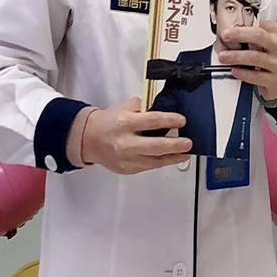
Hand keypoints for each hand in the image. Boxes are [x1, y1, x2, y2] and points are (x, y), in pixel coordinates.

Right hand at [77, 98, 191, 174]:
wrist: (88, 139)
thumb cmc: (108, 122)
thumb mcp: (125, 107)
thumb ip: (144, 108)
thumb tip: (165, 109)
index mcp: (125, 123)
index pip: (152, 121)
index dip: (170, 121)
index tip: (182, 121)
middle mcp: (126, 142)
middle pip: (156, 146)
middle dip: (175, 145)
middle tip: (188, 143)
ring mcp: (126, 158)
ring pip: (154, 161)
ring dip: (172, 157)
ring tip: (184, 153)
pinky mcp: (127, 169)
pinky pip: (148, 166)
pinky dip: (160, 162)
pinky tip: (170, 158)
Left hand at [218, 19, 276, 101]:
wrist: (275, 77)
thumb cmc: (264, 56)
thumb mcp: (259, 41)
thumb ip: (246, 33)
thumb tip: (226, 30)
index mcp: (274, 33)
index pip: (258, 24)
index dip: (241, 27)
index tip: (227, 29)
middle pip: (259, 36)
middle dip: (239, 35)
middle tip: (224, 37)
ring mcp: (276, 63)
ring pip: (256, 57)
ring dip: (237, 56)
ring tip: (223, 57)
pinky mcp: (274, 80)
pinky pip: (258, 76)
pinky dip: (244, 73)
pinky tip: (234, 71)